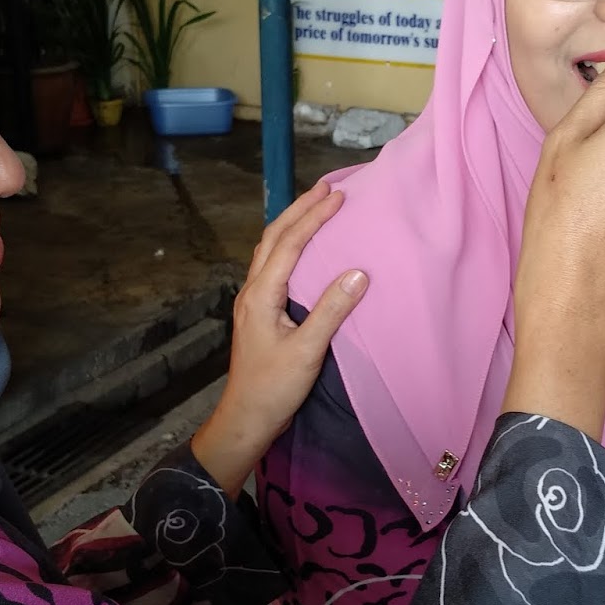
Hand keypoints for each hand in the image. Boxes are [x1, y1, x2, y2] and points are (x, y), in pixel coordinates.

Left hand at [191, 183, 367, 495]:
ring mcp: (253, 301)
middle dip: (300, 210)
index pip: (289, 244)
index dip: (313, 217)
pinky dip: (290, 246)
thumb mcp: (308, 351)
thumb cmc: (274, 388)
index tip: (338, 196)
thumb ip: (332, 310)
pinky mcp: (260, 312)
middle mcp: (253, 291)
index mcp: (261, 294)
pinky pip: (274, 266)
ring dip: (293, 224)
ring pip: (271, 250)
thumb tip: (359, 272)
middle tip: (327, 186)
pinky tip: (304, 248)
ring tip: (316, 206)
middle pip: (274, 238)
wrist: (246, 418)